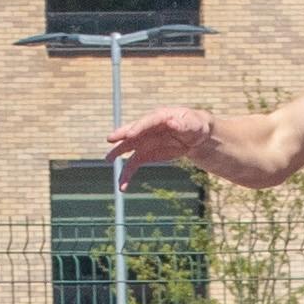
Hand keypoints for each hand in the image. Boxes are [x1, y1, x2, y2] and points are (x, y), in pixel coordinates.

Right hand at [103, 104, 220, 168]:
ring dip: (118, 154)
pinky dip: (127, 174)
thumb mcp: (194, 124)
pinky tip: (122, 186)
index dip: (138, 127)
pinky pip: (133, 164)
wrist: (195, 136)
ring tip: (108, 160)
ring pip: (128, 148)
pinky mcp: (146, 154)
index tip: (130, 134)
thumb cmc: (195, 125)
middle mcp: (148, 128)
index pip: (147, 121)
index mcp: (161, 117)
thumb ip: (183, 124)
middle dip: (121, 135)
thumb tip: (172, 123)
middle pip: (133, 131)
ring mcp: (145, 141)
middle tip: (110, 139)